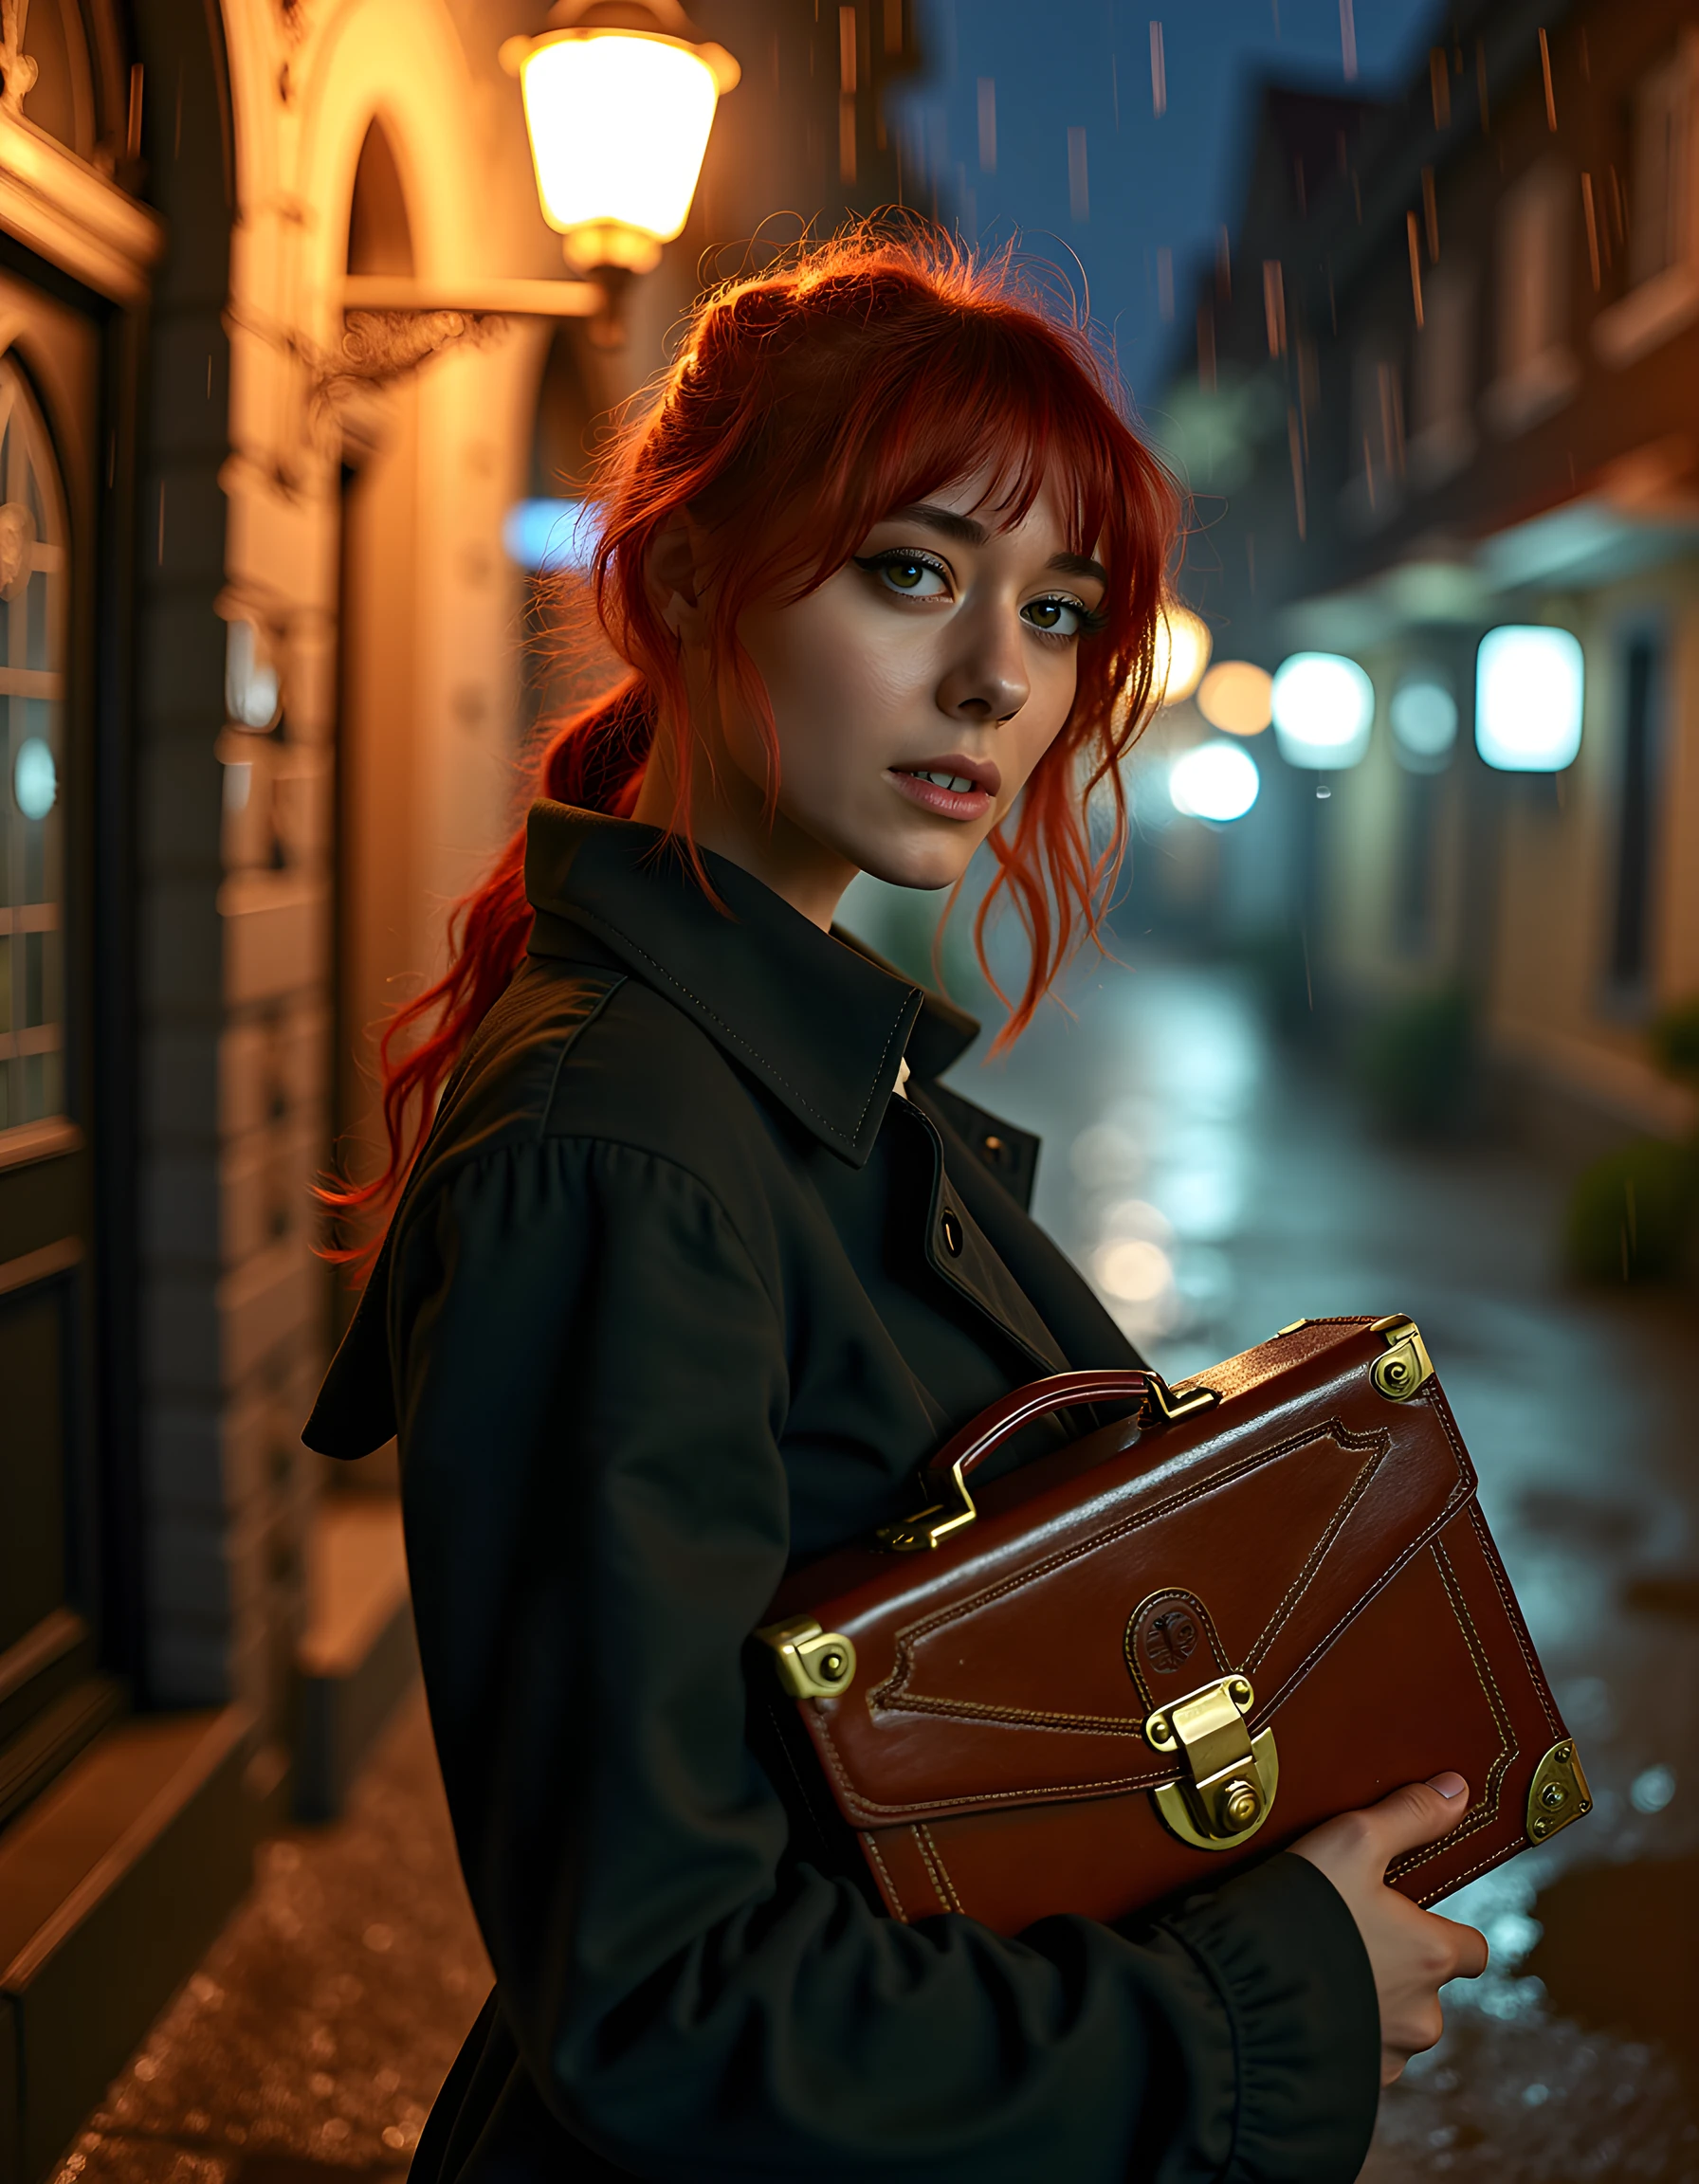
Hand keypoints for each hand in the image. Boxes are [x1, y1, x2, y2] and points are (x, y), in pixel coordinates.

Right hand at [1290, 1773, 1489, 2084]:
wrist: (1238, 1995)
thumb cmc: (1300, 1912)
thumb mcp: (1352, 1841)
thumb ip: (1408, 1815)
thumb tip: (1456, 1791)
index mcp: (1432, 1956)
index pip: (1474, 1949)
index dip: (1445, 1930)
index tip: (1409, 1915)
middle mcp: (1423, 2015)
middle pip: (1429, 1989)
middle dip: (1398, 1968)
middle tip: (1348, 1935)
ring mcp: (1387, 2054)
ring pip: (1393, 2026)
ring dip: (1369, 2003)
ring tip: (1319, 1969)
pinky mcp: (1351, 2083)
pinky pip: (1358, 2056)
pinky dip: (1340, 2035)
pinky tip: (1304, 2005)